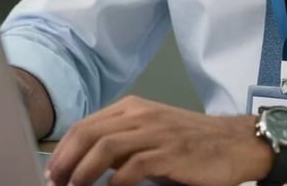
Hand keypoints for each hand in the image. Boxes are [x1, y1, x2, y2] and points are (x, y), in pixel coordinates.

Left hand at [44, 95, 270, 185]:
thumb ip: (122, 142)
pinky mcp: (170, 153)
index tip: (52, 174)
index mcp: (134, 107)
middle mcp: (142, 114)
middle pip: (90, 133)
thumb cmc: (191, 144)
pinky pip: (132, 167)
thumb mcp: (152, 134)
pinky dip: (115, 184)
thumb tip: (82, 165)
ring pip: (106, 147)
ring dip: (83, 173)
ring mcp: (156, 132)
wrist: (234, 143)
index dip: (63, 151)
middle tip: (57, 184)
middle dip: (66, 162)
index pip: (85, 125)